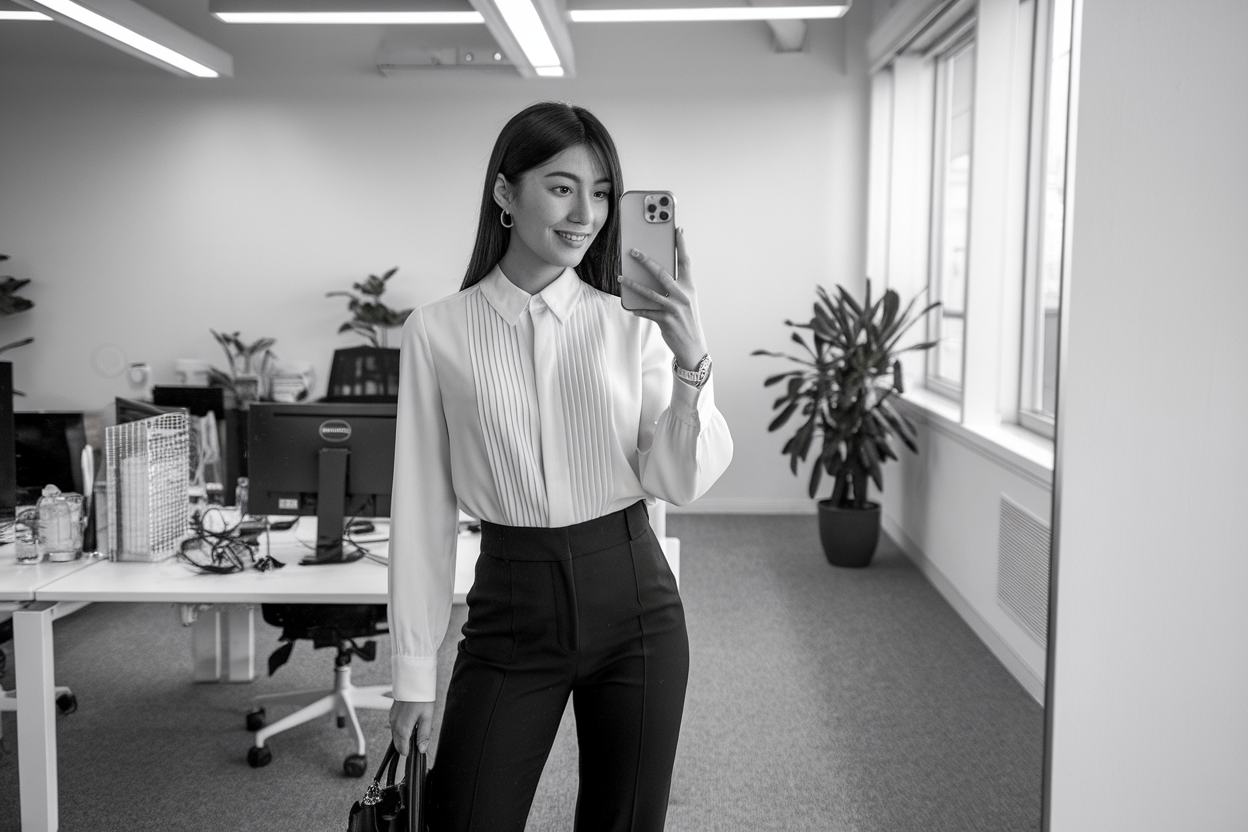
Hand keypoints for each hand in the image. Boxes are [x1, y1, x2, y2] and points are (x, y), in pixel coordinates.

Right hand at [389, 699, 434, 755]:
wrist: (413, 681)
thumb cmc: (421, 699)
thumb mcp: (427, 718)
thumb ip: (423, 736)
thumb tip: (421, 750)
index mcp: (402, 729)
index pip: (403, 750)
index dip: (411, 751)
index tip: (419, 748)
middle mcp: (394, 725)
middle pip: (398, 744)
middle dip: (408, 744)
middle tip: (420, 735)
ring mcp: (392, 719)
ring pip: (396, 735)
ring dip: (406, 736)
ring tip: (418, 725)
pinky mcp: (392, 714)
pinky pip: (396, 727)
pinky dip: (403, 728)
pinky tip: (412, 721)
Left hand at [619, 227, 708, 370]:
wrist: (693, 346)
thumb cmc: (687, 321)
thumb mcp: (685, 301)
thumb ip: (674, 288)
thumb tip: (654, 276)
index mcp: (690, 287)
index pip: (686, 261)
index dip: (682, 245)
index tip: (678, 229)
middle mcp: (683, 295)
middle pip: (662, 273)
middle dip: (646, 260)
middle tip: (634, 251)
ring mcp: (674, 308)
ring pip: (649, 292)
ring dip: (632, 284)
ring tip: (620, 278)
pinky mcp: (665, 320)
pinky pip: (646, 311)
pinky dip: (637, 308)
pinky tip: (629, 306)